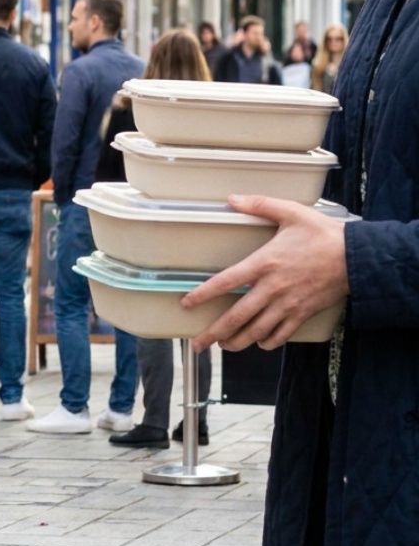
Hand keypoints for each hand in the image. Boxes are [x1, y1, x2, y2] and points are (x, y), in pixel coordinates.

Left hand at [181, 194, 348, 352]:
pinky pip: (282, 334)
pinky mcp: (303, 313)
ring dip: (237, 342)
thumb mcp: (291, 212)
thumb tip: (232, 199)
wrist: (359, 258)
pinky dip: (268, 342)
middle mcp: (272, 288)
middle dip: (214, 333)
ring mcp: (288, 304)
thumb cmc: (324, 234)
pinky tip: (259, 343)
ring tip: (223, 347)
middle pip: (237, 316)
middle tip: (198, 343)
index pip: (225, 282)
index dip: (203, 295)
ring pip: (257, 330)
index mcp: (264, 263)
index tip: (186, 304)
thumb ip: (260, 205)